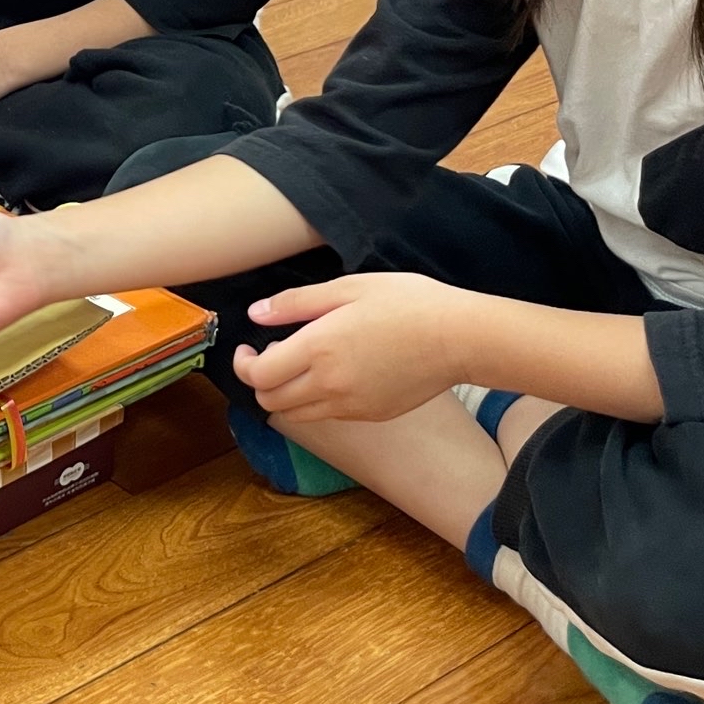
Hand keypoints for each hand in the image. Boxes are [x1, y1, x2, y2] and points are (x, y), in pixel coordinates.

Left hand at [232, 273, 470, 422]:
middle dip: (261, 382)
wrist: (460, 338)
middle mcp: (329, 384)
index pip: (258, 376)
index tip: (248, 348)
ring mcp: (350, 405)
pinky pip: (328, 415)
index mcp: (318, 348)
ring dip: (286, 395)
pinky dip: (317, 401)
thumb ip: (296, 303)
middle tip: (270, 356)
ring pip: (296, 415)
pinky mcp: (371, 415)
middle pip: (271, 402)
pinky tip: (334, 374)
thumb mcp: (348, 288)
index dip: (243, 365)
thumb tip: (256, 314)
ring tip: (300, 366)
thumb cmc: (408, 303)